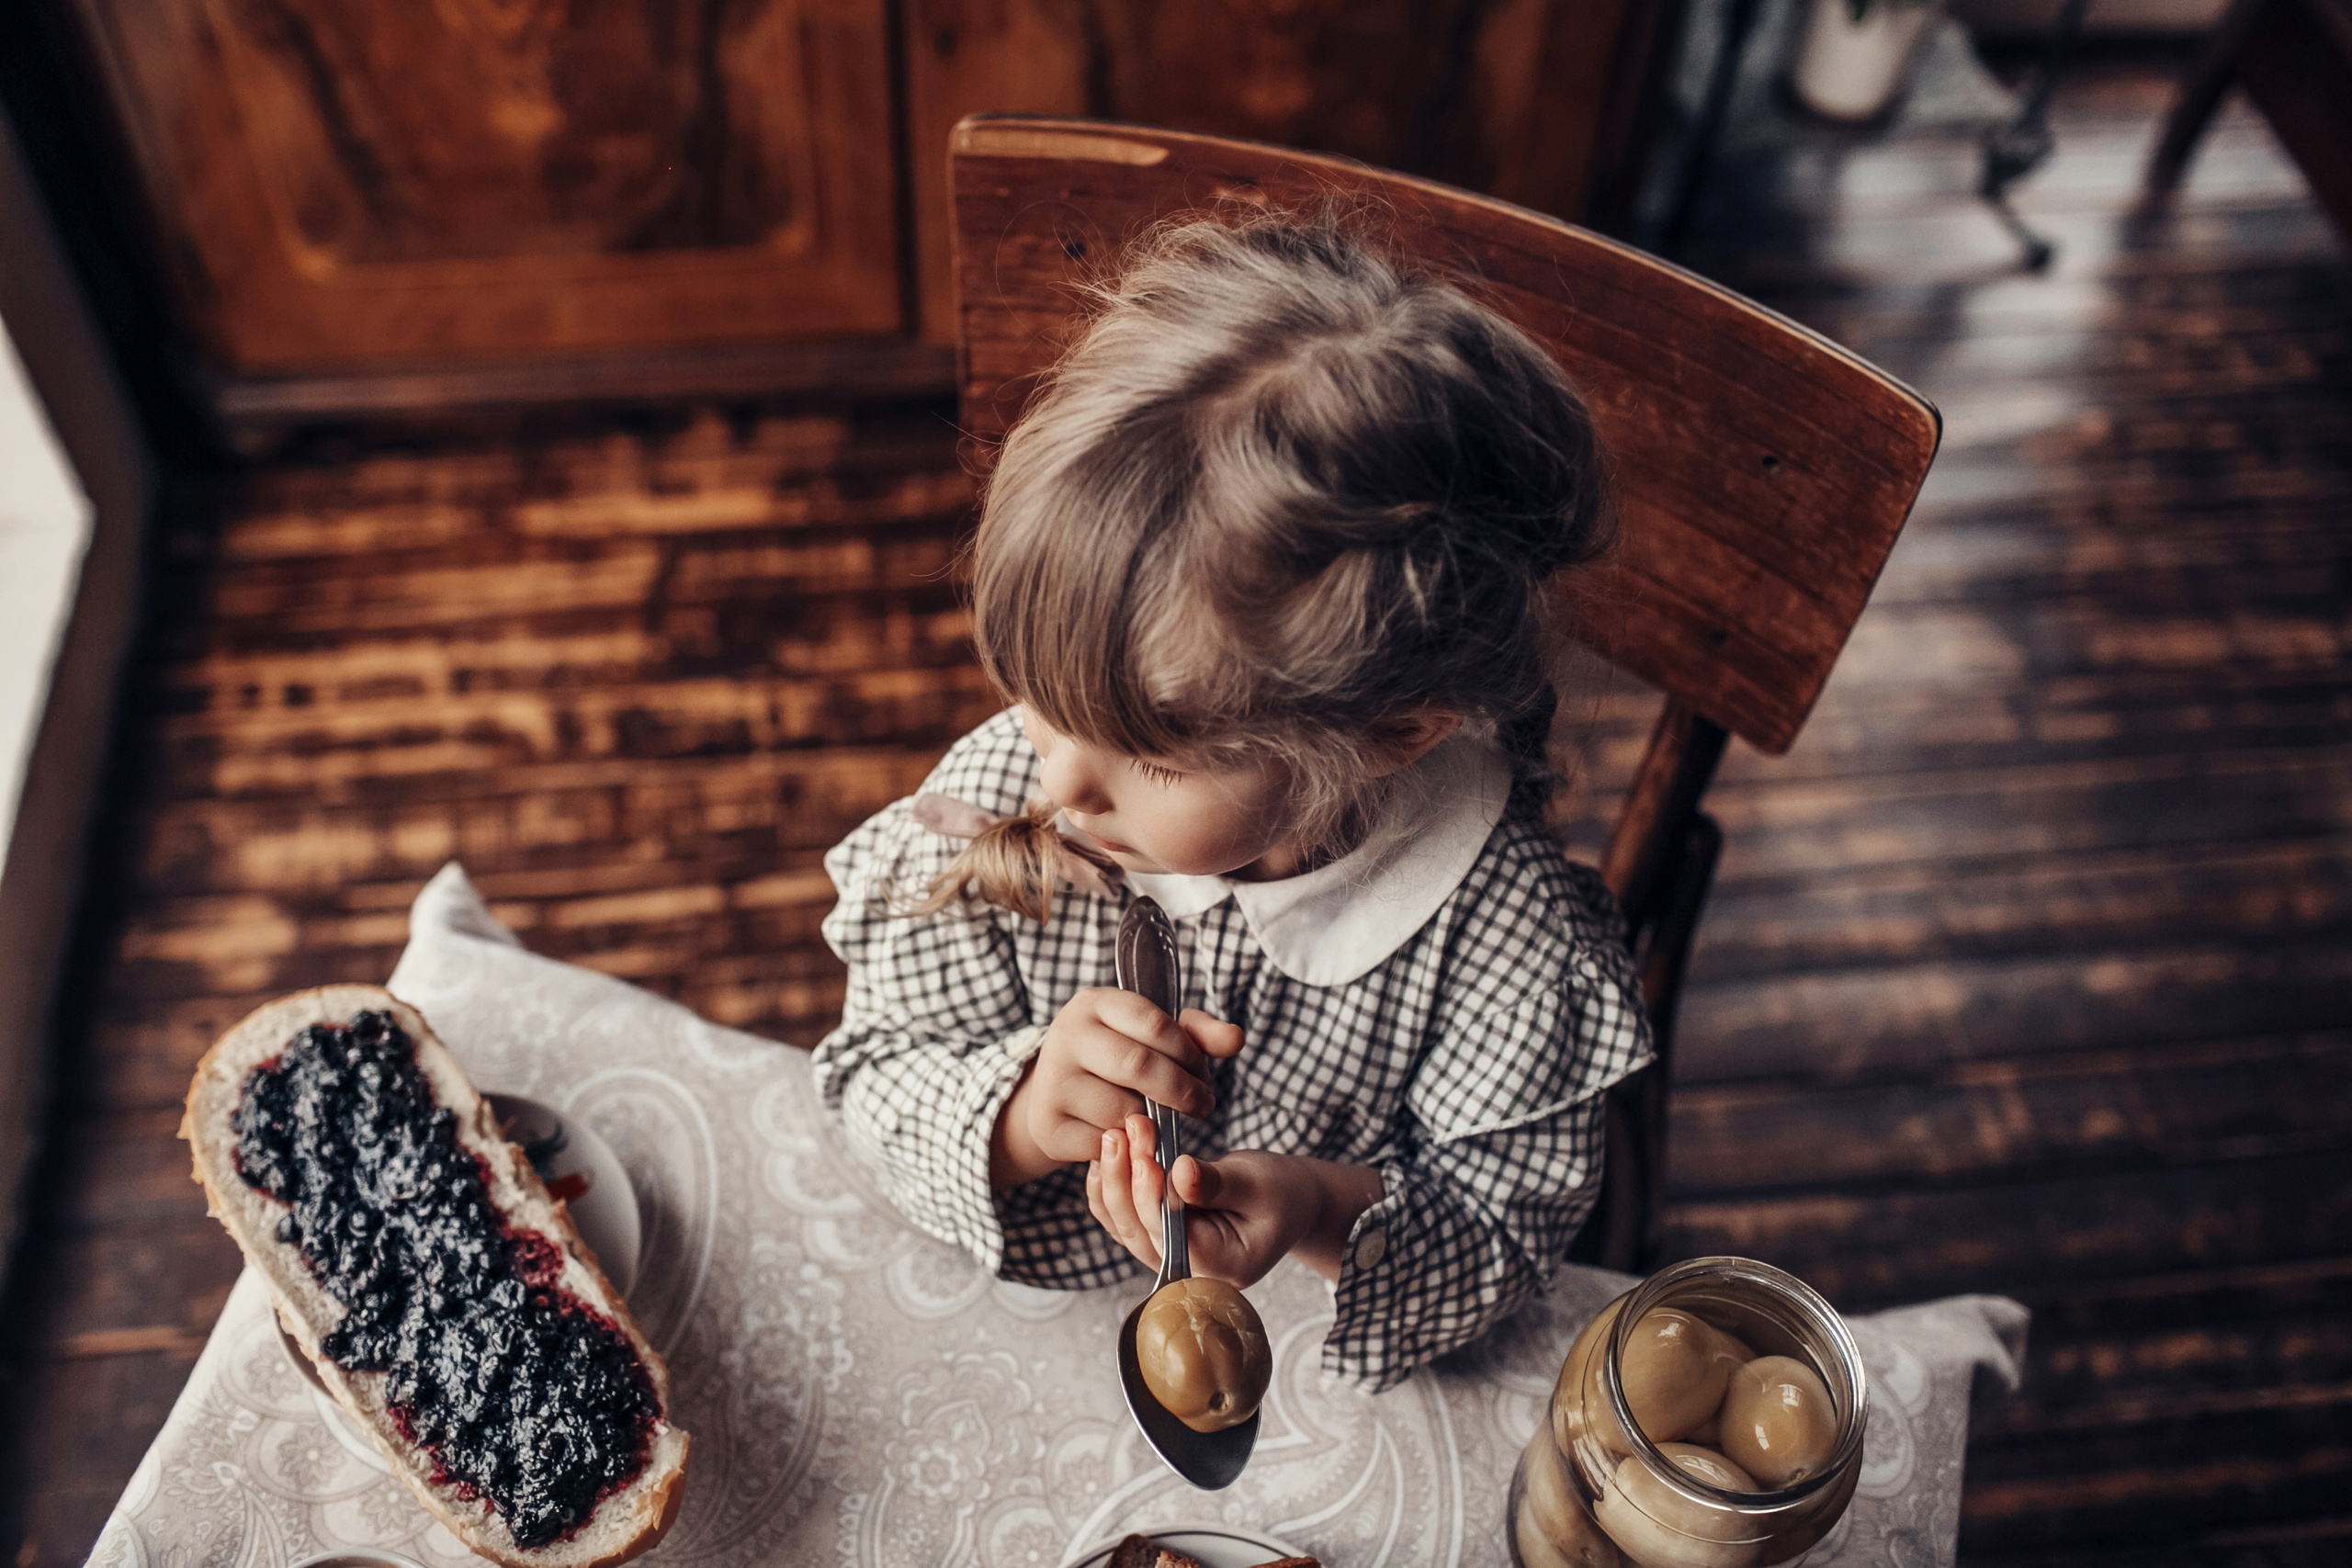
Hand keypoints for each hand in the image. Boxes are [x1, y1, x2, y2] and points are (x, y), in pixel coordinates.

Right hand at [989, 990, 1243, 1186]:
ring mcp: (1053, 1083)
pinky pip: (1105, 1144)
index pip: (1154, 1023)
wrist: (1052, 1097)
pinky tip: (1133, 1138)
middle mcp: (1067, 1036)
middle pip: (1139, 1066)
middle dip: (1182, 1090)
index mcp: (1094, 1003)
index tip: (1203, 1073)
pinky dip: (1127, 1147)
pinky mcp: (1049, 1127)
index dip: (1188, 1052)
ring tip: (1162, 1119)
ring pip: (1123, 1110)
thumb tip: (1236, 1039)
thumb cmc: (1114, 1060)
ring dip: (1154, 1122)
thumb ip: (1197, 1034)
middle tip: (1203, 1105)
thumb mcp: (1150, 1037)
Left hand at [1088, 1115, 1381, 1286]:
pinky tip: (1109, 1154)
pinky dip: (1111, 1185)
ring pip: (1123, 1223)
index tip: (1145, 1152)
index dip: (1151, 1195)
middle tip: (1124, 1129)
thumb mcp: (1259, 1184)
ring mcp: (1168, 1255)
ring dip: (1113, 1178)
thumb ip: (1217, 1183)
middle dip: (1126, 1178)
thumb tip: (1178, 1172)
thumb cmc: (1282, 1192)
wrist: (1286, 1201)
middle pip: (1139, 1230)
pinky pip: (1122, 1215)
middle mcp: (1189, 1269)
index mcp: (1221, 1265)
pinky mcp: (1156, 1236)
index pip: (1173, 1234)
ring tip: (1115, 1133)